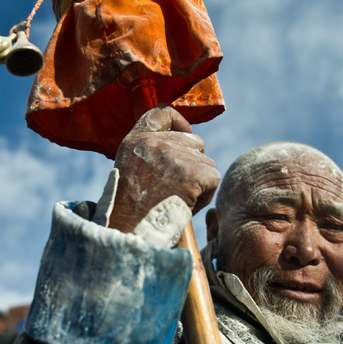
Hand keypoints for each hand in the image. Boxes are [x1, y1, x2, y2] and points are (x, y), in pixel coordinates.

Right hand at [109, 107, 219, 233]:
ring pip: (206, 161)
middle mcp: (156, 142)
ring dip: (199, 182)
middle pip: (194, 141)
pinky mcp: (193, 172)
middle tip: (178, 185)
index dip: (179, 122)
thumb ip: (149, 153)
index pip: (163, 113)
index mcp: (136, 140)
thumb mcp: (129, 170)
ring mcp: (175, 155)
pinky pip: (213, 178)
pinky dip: (206, 194)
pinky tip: (189, 205)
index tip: (184, 134)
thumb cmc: (129, 209)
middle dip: (193, 162)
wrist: (129, 229)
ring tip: (180, 198)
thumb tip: (181, 144)